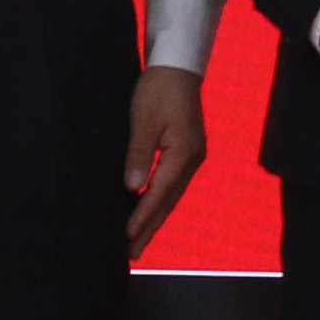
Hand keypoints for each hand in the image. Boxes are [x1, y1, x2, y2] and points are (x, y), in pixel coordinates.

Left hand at [120, 66, 205, 257]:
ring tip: (138, 240)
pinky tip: (149, 210)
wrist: (178, 66)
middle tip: (132, 253)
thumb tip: (132, 187)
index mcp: (183, 153)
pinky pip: (173, 184)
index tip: (127, 236)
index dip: (142, 215)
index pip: (159, 192)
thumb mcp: (144, 120)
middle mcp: (192, 159)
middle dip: (149, 227)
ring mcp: (192, 156)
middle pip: (168, 200)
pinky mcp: (188, 151)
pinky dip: (160, 201)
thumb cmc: (158, 89)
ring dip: (154, 218)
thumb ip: (139, 155)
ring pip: (172, 195)